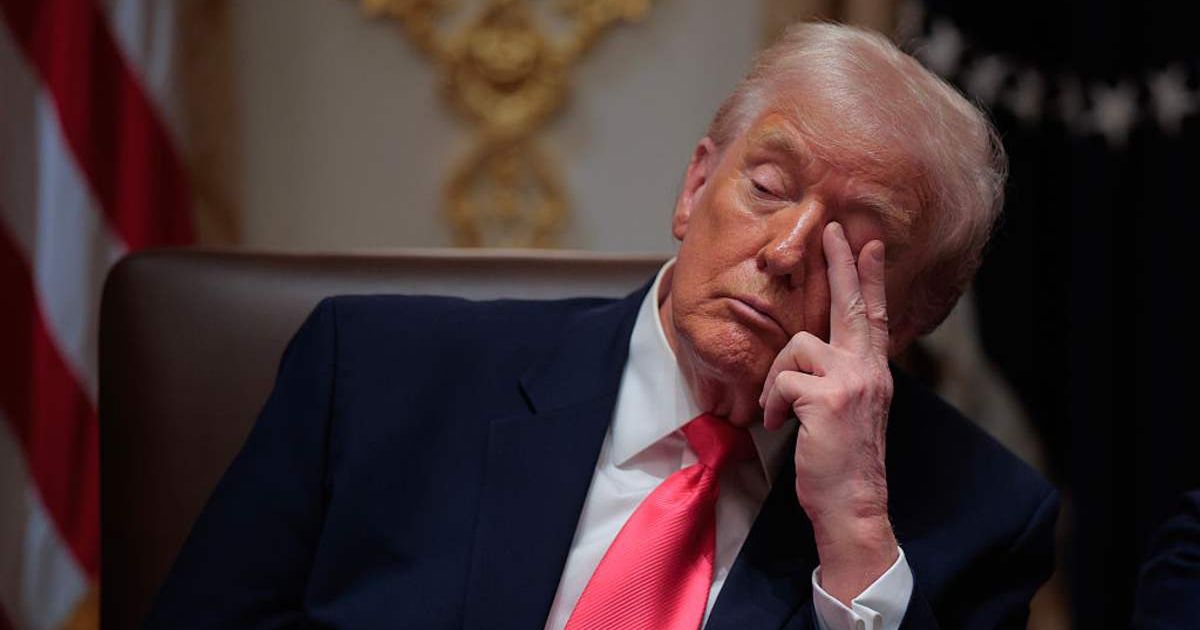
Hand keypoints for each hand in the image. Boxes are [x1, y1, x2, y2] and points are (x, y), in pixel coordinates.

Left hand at [757, 221, 896, 603]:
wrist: (852, 505)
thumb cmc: (842, 462)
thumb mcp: (850, 411)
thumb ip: (840, 378)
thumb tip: (810, 355)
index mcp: (873, 372)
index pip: (874, 315)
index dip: (870, 278)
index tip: (869, 243)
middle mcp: (869, 370)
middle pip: (851, 305)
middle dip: (841, 263)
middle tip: (833, 228)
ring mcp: (850, 381)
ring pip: (797, 346)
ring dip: (778, 377)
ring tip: (780, 410)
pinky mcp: (826, 398)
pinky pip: (781, 380)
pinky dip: (773, 404)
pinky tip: (782, 425)